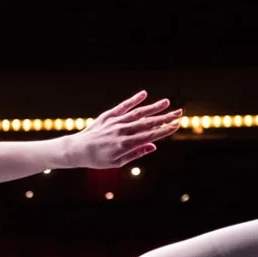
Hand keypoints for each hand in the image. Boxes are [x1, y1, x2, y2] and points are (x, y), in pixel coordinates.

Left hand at [62, 91, 182, 168]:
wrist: (77, 149)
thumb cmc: (98, 159)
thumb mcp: (117, 162)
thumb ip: (136, 153)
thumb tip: (154, 145)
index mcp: (125, 145)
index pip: (149, 136)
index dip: (164, 130)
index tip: (176, 125)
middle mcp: (121, 131)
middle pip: (147, 123)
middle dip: (165, 118)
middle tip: (180, 113)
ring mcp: (115, 122)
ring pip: (138, 113)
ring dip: (153, 108)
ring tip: (167, 102)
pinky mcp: (108, 115)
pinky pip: (123, 106)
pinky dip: (134, 100)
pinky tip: (144, 94)